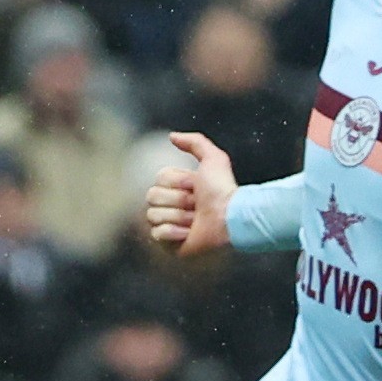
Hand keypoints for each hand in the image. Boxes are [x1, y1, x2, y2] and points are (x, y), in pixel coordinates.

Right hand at [145, 130, 237, 256]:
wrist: (230, 218)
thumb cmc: (223, 190)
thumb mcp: (214, 158)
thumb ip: (195, 142)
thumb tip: (172, 136)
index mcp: (180, 187)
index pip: (159, 179)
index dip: (177, 182)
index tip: (196, 187)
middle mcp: (173, 205)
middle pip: (151, 196)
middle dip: (177, 200)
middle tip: (197, 205)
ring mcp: (171, 225)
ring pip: (153, 215)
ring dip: (178, 217)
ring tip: (197, 221)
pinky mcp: (171, 244)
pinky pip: (156, 234)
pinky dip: (173, 233)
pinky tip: (189, 234)